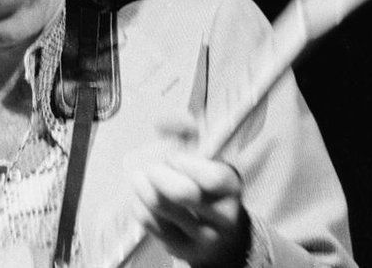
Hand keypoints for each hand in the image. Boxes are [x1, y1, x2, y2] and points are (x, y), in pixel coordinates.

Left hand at [130, 120, 249, 266]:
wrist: (222, 237)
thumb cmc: (209, 188)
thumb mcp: (209, 158)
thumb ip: (186, 131)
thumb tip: (162, 121)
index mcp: (232, 188)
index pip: (212, 177)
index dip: (185, 162)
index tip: (173, 157)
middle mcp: (222, 216)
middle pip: (183, 194)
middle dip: (159, 173)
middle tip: (150, 167)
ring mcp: (201, 237)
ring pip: (160, 206)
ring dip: (142, 185)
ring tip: (139, 176)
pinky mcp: (180, 248)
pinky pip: (149, 221)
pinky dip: (139, 202)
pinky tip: (142, 196)